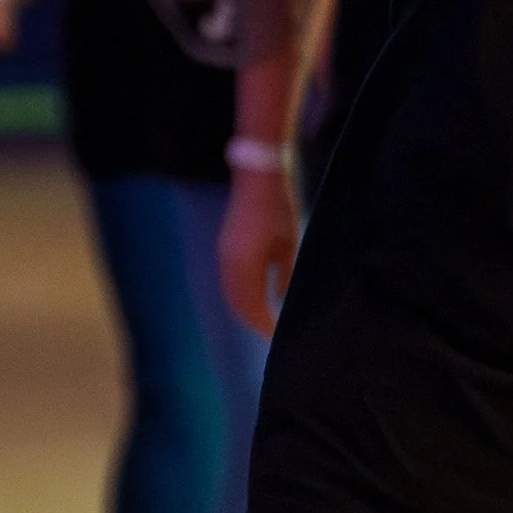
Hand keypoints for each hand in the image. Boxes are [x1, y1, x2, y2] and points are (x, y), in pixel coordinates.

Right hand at [220, 165, 298, 334]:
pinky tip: (254, 299)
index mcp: (245, 263)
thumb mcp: (289, 241)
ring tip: (263, 321)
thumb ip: (285, 273)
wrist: (255, 176)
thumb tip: (282, 299)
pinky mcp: (224, 248)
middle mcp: (228, 263)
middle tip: (271, 333)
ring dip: (245, 310)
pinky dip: (239, 295)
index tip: (277, 336)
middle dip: (253, 321)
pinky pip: (228, 281)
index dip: (263, 324)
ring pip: (230, 294)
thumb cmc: (278, 207)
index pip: (251, 306)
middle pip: (237, 304)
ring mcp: (223, 254)